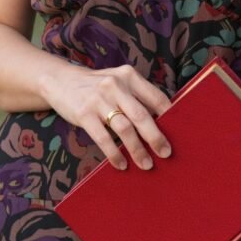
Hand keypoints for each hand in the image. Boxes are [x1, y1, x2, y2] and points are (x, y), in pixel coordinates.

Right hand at [47, 63, 172, 170]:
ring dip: (137, 149)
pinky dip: (114, 154)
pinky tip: (121, 164)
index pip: (155, 97)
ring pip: (124, 129)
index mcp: (129, 76)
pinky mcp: (84, 113)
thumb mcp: (118, 82)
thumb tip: (162, 122)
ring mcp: (99, 99)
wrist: (60, 81)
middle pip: (142, 115)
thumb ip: (136, 96)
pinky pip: (103, 138)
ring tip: (146, 164)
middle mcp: (116, 85)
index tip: (180, 133)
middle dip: (156, 137)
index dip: (170, 116)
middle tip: (166, 153)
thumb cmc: (96, 86)